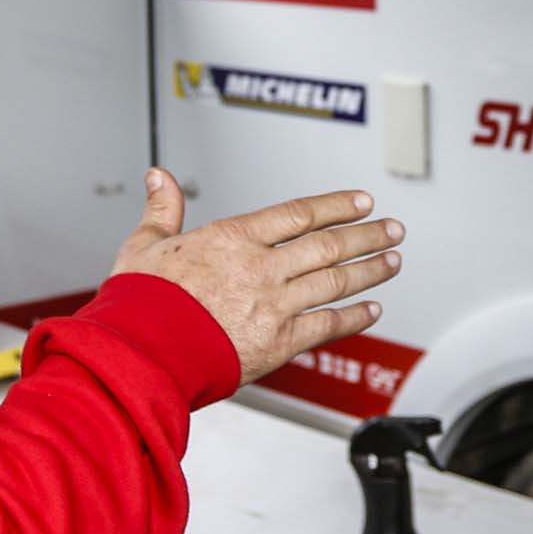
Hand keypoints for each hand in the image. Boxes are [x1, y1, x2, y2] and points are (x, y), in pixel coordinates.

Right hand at [112, 170, 401, 384]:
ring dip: (370, 270)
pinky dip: (353, 317)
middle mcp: (261, 268)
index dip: (336, 206)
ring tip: (392, 261)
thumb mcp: (144, 245)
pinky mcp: (277, 343)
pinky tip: (371, 310)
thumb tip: (160, 178)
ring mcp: (273, 305)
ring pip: (335, 281)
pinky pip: (326, 326)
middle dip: (367, 235)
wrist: (140, 355)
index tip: (362, 202)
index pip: (299, 213)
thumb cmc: (139, 303)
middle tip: (392, 229)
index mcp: (233, 239)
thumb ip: (162, 210)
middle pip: (328, 245)